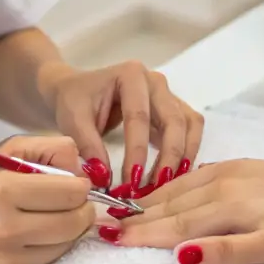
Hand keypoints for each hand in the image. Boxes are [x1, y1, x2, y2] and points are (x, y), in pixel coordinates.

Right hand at [0, 135, 94, 263]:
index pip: (71, 192)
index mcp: (3, 190)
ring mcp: (7, 262)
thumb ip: (50, 149)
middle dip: (80, 210)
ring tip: (48, 221)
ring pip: (68, 247)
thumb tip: (84, 171)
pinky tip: (34, 241)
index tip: (71, 185)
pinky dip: (50, 252)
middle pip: (75, 222)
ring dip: (67, 233)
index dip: (79, 187)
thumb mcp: (7, 153)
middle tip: (67, 204)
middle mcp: (5, 229)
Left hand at [37, 60, 204, 194]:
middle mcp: (156, 82)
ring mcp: (168, 95)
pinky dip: (187, 154)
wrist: (77, 91)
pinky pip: (190, 131)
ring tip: (168, 186)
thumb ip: (88, 147)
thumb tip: (104, 179)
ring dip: (183, 157)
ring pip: (189, 126)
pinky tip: (174, 177)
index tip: (132, 182)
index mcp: (131, 75)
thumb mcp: (73, 120)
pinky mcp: (174, 111)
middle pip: (174, 120)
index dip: (138, 151)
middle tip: (156, 188)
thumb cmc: (74, 101)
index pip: (139, 116)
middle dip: (169, 157)